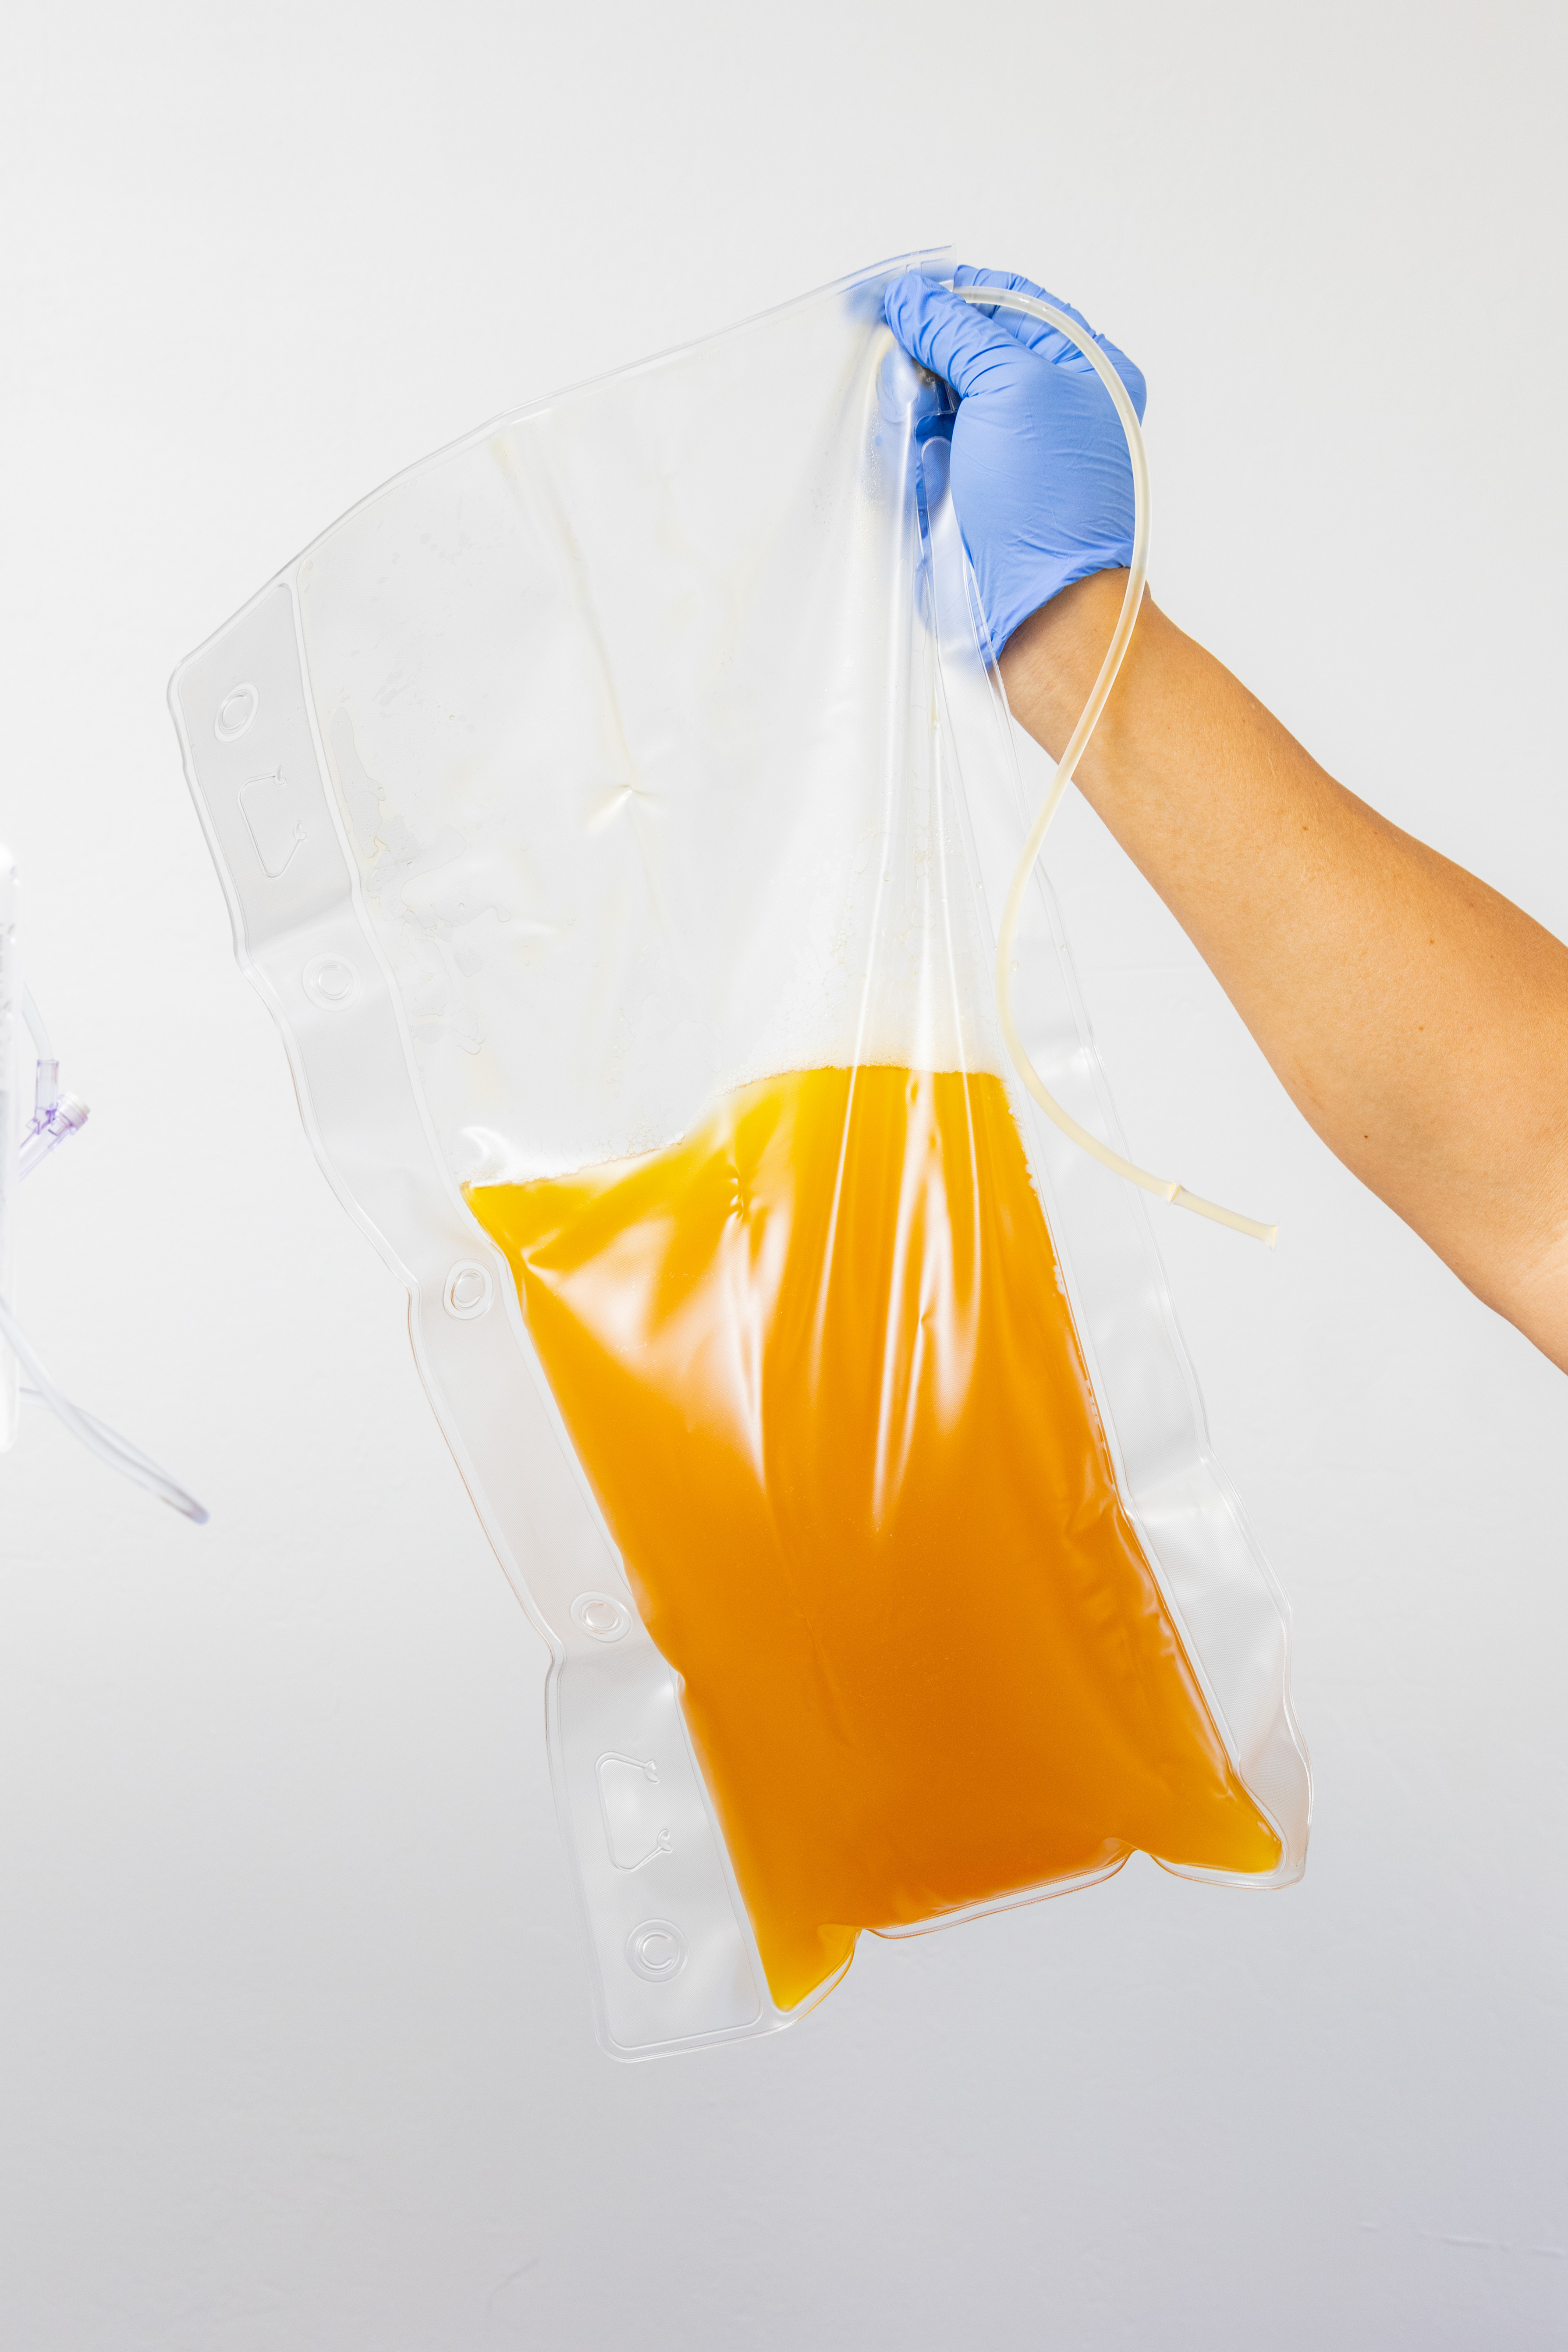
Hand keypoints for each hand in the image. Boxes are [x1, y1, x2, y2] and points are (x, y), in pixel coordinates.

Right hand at [883, 264, 1146, 656]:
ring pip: (939, 399)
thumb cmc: (1048, 506)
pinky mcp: (973, 488)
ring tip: (921, 437)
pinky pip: (927, 448)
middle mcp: (1051, 404)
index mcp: (1087, 368)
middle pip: (967, 348)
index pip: (1010, 301)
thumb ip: (957, 332)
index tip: (898, 295)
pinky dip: (912, 452)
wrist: (1038, 608)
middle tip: (907, 376)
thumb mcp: (1010, 387)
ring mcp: (1008, 449)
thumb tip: (912, 297)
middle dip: (929, 360)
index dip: (952, 295)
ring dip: (917, 411)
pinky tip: (918, 468)